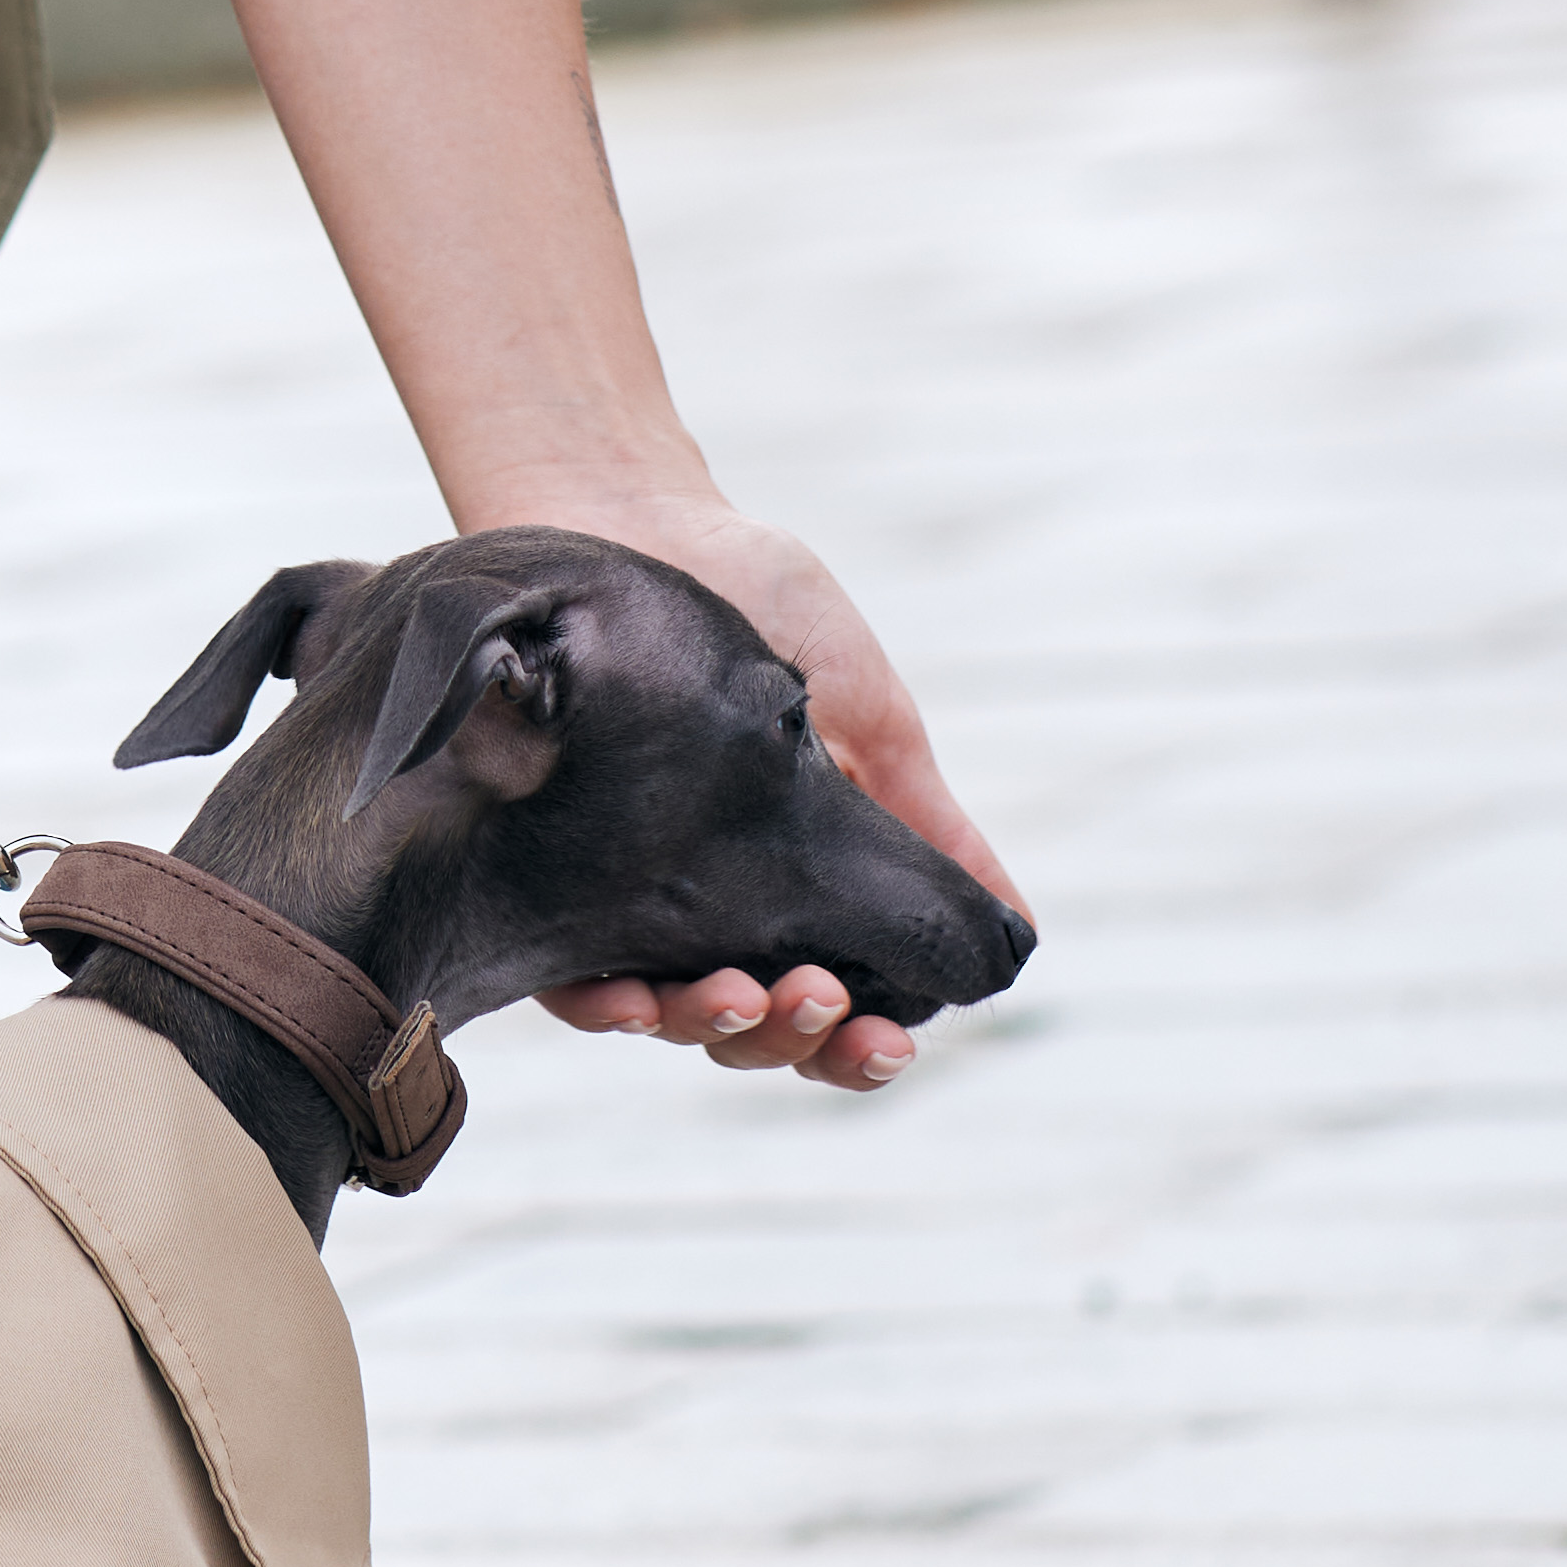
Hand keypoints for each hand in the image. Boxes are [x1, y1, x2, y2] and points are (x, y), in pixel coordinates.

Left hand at [530, 487, 1027, 1094]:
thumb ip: (924, 827)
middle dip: (794, 1045)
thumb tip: (1020, 933)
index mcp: (791, 890)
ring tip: (748, 991)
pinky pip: (567, 978)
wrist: (638, 516)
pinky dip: (603, 1003)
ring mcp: (625, 896)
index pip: (830, 1014)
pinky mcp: (546, 874)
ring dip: (713, 1025)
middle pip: (752, 1035)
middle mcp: (708, 910)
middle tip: (821, 1001)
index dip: (858, 1050)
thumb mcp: (869, 720)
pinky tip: (633, 998)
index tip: (892, 1041)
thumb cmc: (759, 609)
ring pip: (668, 1018)